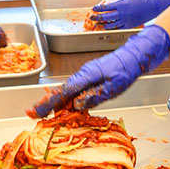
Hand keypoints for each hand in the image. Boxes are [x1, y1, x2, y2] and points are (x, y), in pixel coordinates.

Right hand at [30, 25, 169, 115]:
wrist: (136, 55)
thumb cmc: (127, 69)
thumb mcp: (115, 86)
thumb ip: (95, 95)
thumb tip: (78, 105)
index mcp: (87, 75)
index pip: (64, 91)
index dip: (49, 102)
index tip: (36, 110)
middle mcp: (84, 74)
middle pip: (62, 91)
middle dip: (47, 102)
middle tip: (33, 113)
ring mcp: (87, 74)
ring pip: (68, 90)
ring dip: (56, 101)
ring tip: (45, 112)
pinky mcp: (92, 76)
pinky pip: (76, 89)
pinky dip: (68, 98)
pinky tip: (66, 106)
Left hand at [90, 0, 169, 29]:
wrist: (156, 5)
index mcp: (122, 5)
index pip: (106, 8)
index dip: (98, 8)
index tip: (93, 8)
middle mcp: (123, 14)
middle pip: (106, 17)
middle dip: (98, 18)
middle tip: (91, 18)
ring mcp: (127, 21)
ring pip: (112, 25)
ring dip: (104, 25)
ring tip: (98, 25)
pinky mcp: (131, 25)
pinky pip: (120, 28)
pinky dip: (113, 28)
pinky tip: (109, 28)